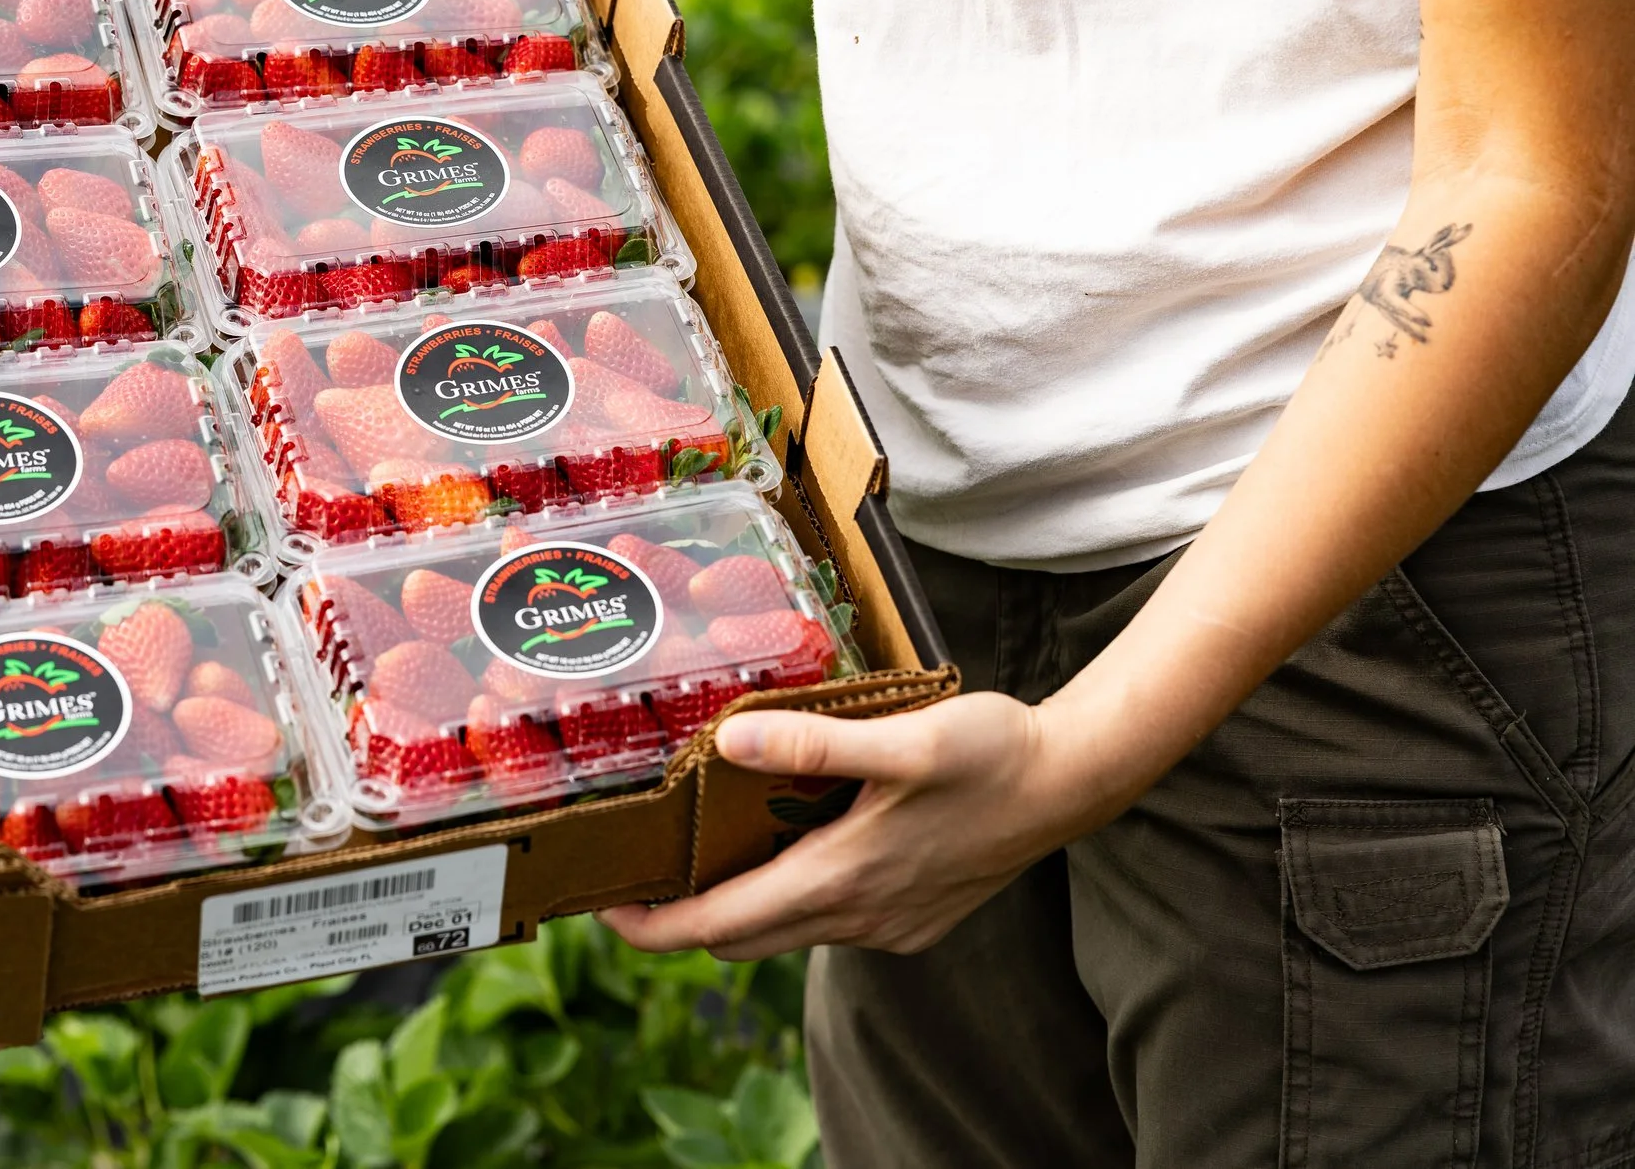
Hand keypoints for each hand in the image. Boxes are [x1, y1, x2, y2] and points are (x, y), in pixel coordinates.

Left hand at [600, 693, 1114, 958]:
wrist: (1074, 781)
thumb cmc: (991, 752)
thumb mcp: (902, 737)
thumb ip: (814, 742)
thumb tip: (730, 742)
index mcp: (840, 880)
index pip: (716, 927)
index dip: (649, 925)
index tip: (601, 903)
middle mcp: (857, 918)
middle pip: (739, 938)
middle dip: (681, 914)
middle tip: (639, 865)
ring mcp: (888, 925)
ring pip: (786, 927)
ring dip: (741, 898)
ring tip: (707, 838)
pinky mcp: (912, 918)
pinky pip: (831, 917)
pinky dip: (794, 890)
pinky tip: (797, 832)